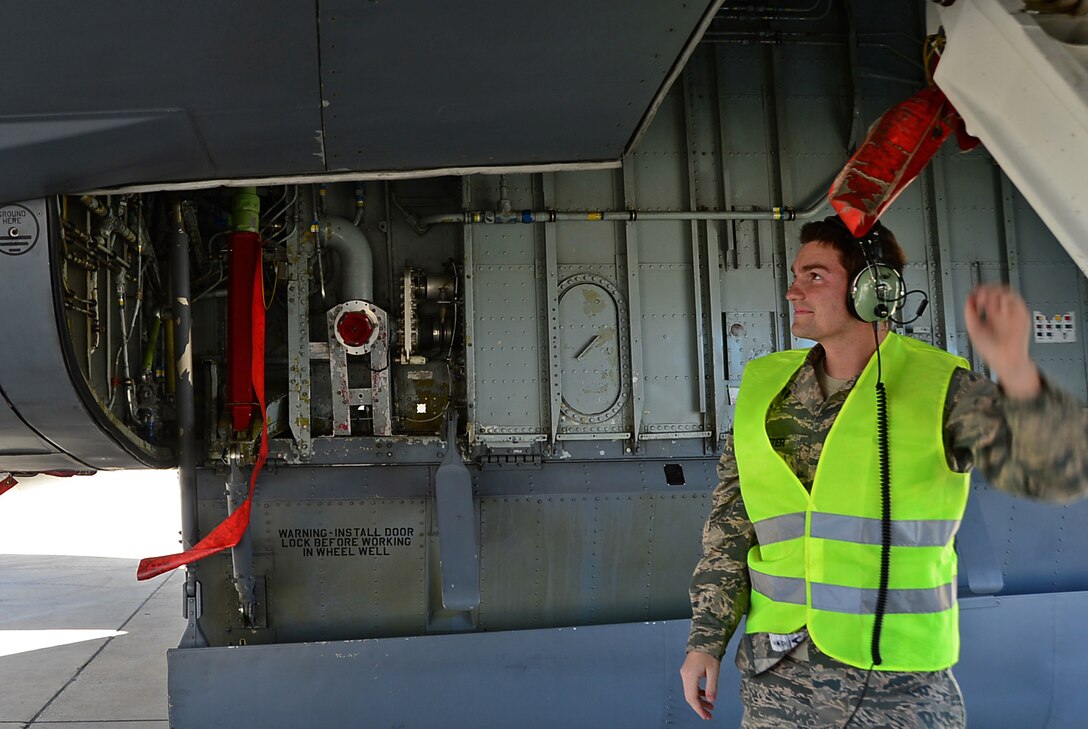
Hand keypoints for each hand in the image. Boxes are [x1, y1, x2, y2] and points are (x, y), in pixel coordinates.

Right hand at [680, 650, 720, 720]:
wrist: (703, 640)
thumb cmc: (708, 652)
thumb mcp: (714, 671)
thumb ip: (712, 687)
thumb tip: (711, 700)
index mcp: (690, 676)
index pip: (692, 698)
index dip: (699, 709)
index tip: (705, 716)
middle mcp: (685, 675)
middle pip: (690, 697)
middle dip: (699, 707)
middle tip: (708, 714)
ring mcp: (685, 673)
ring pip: (690, 692)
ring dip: (699, 700)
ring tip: (710, 706)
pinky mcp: (688, 671)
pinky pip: (691, 686)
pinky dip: (698, 693)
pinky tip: (706, 695)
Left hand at [964, 284, 1040, 399]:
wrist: (1005, 359)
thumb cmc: (990, 349)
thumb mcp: (974, 330)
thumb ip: (970, 314)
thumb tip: (969, 299)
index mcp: (990, 315)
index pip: (985, 295)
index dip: (979, 292)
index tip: (973, 294)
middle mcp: (1000, 312)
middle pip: (995, 290)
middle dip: (986, 290)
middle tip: (980, 296)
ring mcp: (1011, 312)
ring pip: (1005, 292)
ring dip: (995, 293)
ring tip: (988, 301)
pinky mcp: (1021, 314)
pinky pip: (1015, 300)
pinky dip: (1006, 300)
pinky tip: (999, 308)